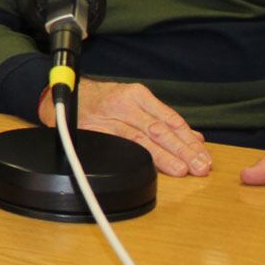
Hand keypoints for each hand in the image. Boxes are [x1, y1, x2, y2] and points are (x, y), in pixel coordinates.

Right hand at [40, 79, 211, 177]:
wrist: (60, 96)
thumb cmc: (100, 101)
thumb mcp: (133, 102)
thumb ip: (162, 119)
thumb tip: (194, 138)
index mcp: (137, 95)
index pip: (170, 119)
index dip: (189, 140)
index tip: (204, 156)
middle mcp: (124, 103)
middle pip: (159, 129)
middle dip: (182, 150)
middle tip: (200, 166)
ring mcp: (108, 117)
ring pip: (142, 138)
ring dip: (165, 156)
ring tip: (183, 169)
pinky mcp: (95, 130)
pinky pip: (121, 143)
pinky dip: (140, 155)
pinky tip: (154, 164)